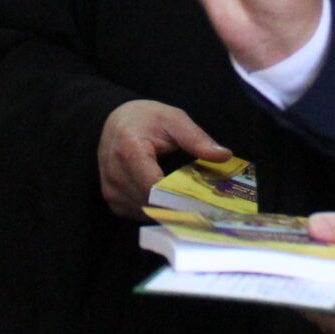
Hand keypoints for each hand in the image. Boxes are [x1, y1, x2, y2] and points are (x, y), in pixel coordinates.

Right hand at [97, 100, 231, 219]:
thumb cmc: (145, 119)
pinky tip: (170, 202)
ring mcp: (111, 190)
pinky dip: (156, 210)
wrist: (114, 122)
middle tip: (206, 207)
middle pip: (151, 202)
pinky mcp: (112, 201)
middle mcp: (115, 174)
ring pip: (146, 212)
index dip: (179, 198)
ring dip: (168, 210)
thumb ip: (197, 138)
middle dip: (178, 206)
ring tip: (190, 203)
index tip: (205, 204)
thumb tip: (224, 155)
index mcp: (129, 150)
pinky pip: (139, 213)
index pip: (154, 187)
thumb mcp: (174, 120)